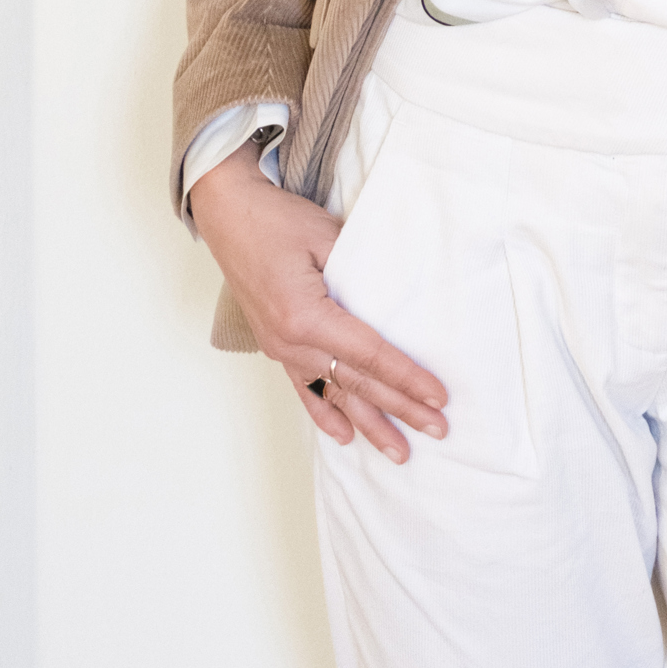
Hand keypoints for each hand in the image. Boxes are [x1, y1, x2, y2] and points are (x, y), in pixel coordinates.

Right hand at [188, 140, 448, 462]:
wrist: (228, 216)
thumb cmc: (277, 220)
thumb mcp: (327, 237)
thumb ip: (362, 271)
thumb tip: (397, 299)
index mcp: (307, 316)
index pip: (370, 356)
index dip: (407, 378)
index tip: (438, 398)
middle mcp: (292, 342)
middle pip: (358, 383)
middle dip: (400, 410)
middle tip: (437, 430)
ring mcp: (281, 348)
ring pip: (334, 394)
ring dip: (368, 424)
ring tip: (398, 451)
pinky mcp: (276, 345)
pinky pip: (305, 387)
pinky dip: (326, 412)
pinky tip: (344, 434)